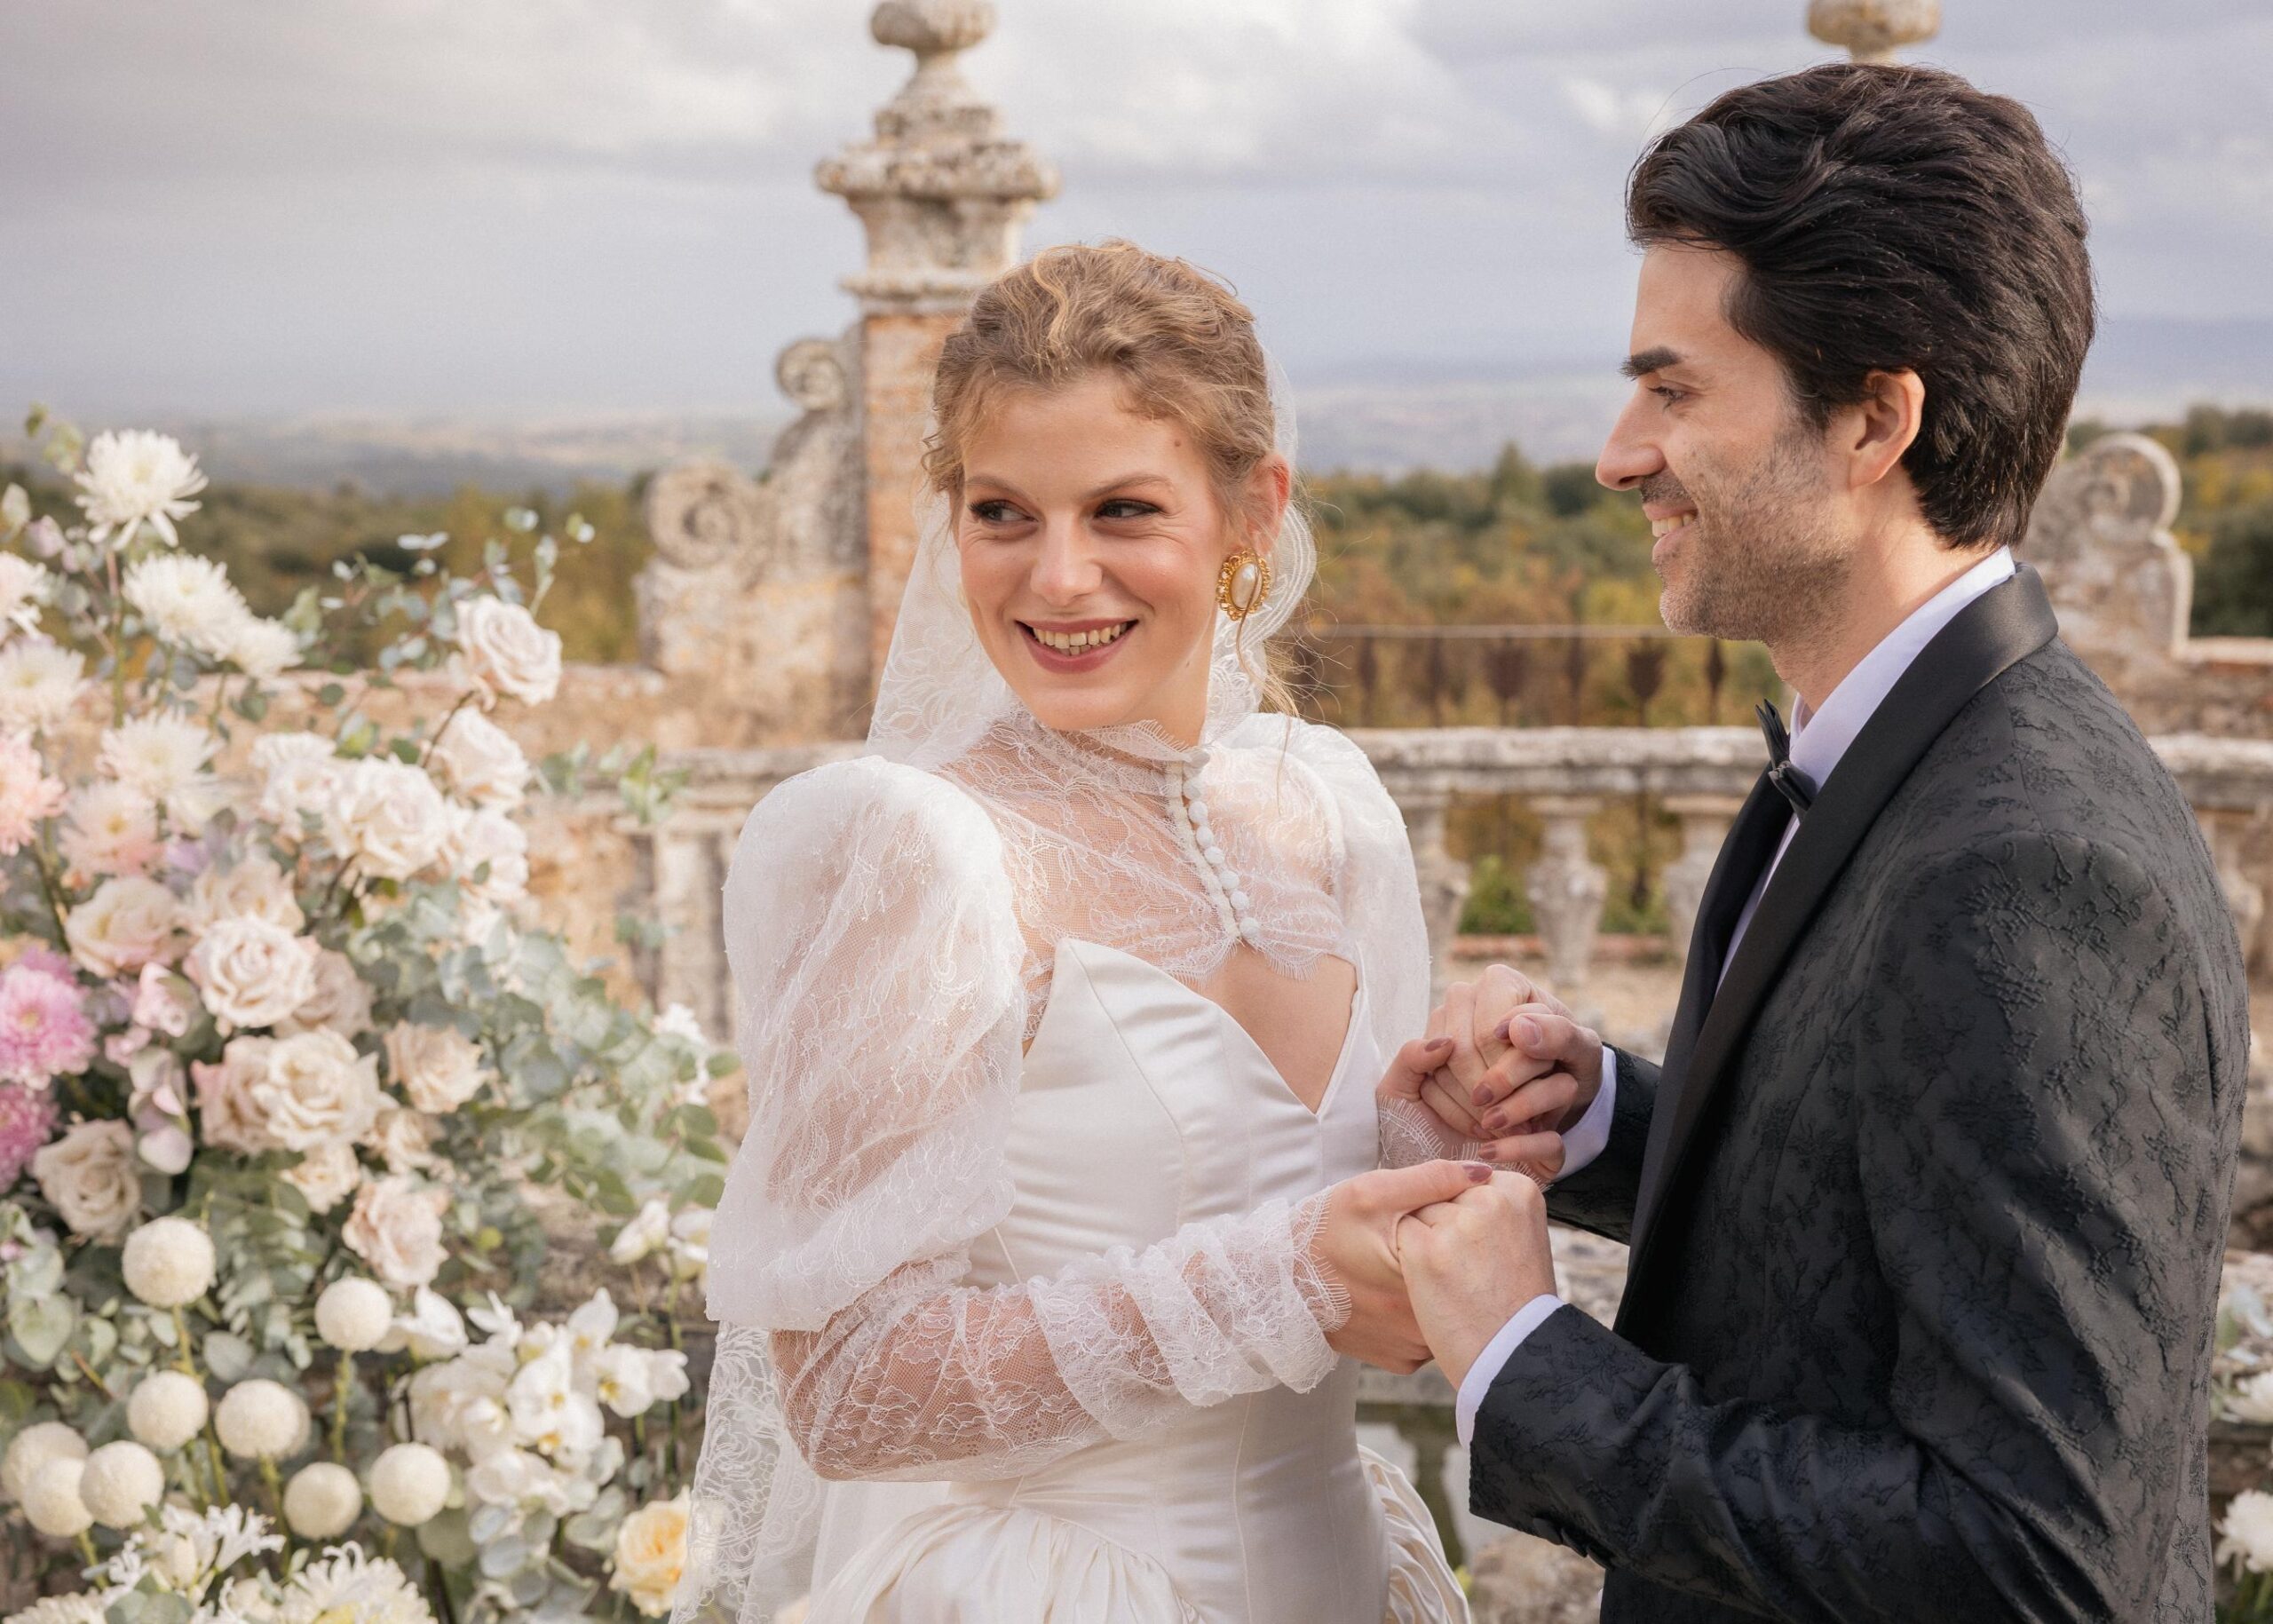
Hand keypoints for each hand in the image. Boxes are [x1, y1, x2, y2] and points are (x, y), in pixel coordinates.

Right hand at [1313, 1158, 1492, 1373]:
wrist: (1276, 1284)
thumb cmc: (1320, 1233)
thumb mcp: (1369, 1193)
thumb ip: (1430, 1179)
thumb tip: (1481, 1173)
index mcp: (1420, 1279)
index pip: (1469, 1246)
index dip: (1459, 1225)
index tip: (1440, 1214)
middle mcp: (1423, 1323)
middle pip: (1460, 1282)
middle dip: (1450, 1257)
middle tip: (1414, 1240)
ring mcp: (1414, 1347)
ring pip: (1448, 1309)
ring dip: (1438, 1288)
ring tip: (1402, 1265)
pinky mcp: (1402, 1361)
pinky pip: (1428, 1330)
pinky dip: (1420, 1310)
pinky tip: (1395, 1292)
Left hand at [1377, 1031, 1562, 1179]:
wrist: (1428, 1187)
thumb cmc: (1410, 1131)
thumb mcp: (1398, 1092)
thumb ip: (1410, 1058)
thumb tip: (1447, 1042)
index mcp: (1484, 1044)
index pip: (1494, 1028)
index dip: (1463, 1052)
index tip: (1436, 1080)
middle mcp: (1521, 1071)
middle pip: (1528, 1054)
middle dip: (1484, 1081)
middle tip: (1468, 1102)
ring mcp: (1542, 1110)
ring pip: (1558, 1087)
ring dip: (1512, 1107)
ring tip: (1481, 1125)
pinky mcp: (1549, 1150)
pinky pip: (1553, 1139)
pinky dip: (1518, 1145)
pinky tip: (1486, 1152)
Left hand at [1395, 1171, 1557, 1389]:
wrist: (1515, 1357)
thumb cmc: (1517, 1300)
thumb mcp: (1520, 1238)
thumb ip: (1496, 1202)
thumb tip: (1474, 1168)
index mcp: (1519, 1190)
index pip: (1473, 1185)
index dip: (1472, 1222)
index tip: (1487, 1255)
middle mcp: (1491, 1198)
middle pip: (1447, 1197)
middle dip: (1448, 1229)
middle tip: (1472, 1274)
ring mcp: (1459, 1223)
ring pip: (1423, 1215)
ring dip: (1426, 1245)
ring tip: (1455, 1283)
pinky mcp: (1426, 1249)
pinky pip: (1402, 1236)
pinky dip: (1408, 1260)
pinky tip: (1433, 1287)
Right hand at [1418, 967, 1558, 1136]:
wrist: (1556, 1082)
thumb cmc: (1571, 1060)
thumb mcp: (1583, 1050)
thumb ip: (1559, 1035)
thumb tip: (1514, 1029)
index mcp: (1500, 982)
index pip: (1488, 1034)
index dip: (1509, 1072)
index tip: (1528, 1102)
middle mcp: (1464, 996)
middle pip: (1460, 1052)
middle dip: (1493, 1094)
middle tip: (1522, 1126)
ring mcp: (1440, 1025)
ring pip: (1441, 1072)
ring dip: (1477, 1109)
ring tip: (1510, 1129)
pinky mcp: (1427, 1057)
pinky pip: (1430, 1089)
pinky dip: (1460, 1116)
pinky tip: (1487, 1126)